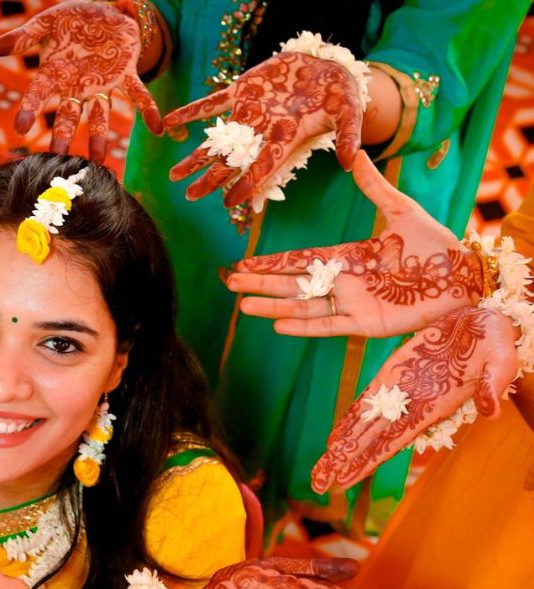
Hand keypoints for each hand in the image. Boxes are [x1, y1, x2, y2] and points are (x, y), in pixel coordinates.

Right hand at [0, 0, 162, 162]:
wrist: (104, 11)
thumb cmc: (73, 19)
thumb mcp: (46, 23)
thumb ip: (21, 36)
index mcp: (56, 73)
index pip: (39, 95)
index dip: (29, 109)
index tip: (20, 129)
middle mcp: (78, 86)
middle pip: (69, 117)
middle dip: (64, 138)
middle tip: (58, 161)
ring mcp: (103, 84)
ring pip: (100, 116)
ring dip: (100, 138)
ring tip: (100, 163)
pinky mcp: (126, 74)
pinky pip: (139, 94)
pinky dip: (149, 110)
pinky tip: (158, 128)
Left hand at [164, 50, 361, 204]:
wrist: (325, 66)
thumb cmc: (341, 93)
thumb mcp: (349, 111)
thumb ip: (348, 135)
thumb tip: (350, 162)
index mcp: (286, 139)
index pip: (263, 167)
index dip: (248, 184)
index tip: (230, 203)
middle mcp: (262, 132)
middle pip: (232, 162)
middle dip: (211, 180)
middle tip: (190, 197)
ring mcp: (249, 112)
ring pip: (217, 140)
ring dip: (196, 157)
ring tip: (174, 175)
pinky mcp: (241, 91)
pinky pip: (210, 105)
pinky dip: (191, 113)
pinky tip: (169, 123)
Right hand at [227, 152, 484, 336]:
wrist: (466, 278)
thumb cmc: (438, 245)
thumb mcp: (403, 210)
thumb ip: (375, 187)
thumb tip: (356, 154)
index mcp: (349, 257)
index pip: (300, 261)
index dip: (271, 263)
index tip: (243, 263)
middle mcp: (345, 283)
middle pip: (293, 285)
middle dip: (261, 284)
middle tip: (230, 284)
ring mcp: (353, 305)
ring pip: (304, 307)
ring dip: (273, 306)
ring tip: (244, 305)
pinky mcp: (367, 325)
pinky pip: (329, 326)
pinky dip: (304, 327)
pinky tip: (278, 324)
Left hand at [312, 306, 518, 491]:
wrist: (484, 321)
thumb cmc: (496, 339)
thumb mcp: (500, 359)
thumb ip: (494, 384)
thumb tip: (491, 412)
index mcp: (432, 408)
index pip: (393, 441)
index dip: (368, 460)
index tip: (345, 480)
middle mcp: (412, 407)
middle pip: (371, 441)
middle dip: (346, 463)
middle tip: (319, 484)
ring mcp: (400, 392)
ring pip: (365, 426)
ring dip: (342, 449)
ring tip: (320, 471)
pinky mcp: (393, 375)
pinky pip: (367, 403)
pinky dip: (349, 421)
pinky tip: (333, 440)